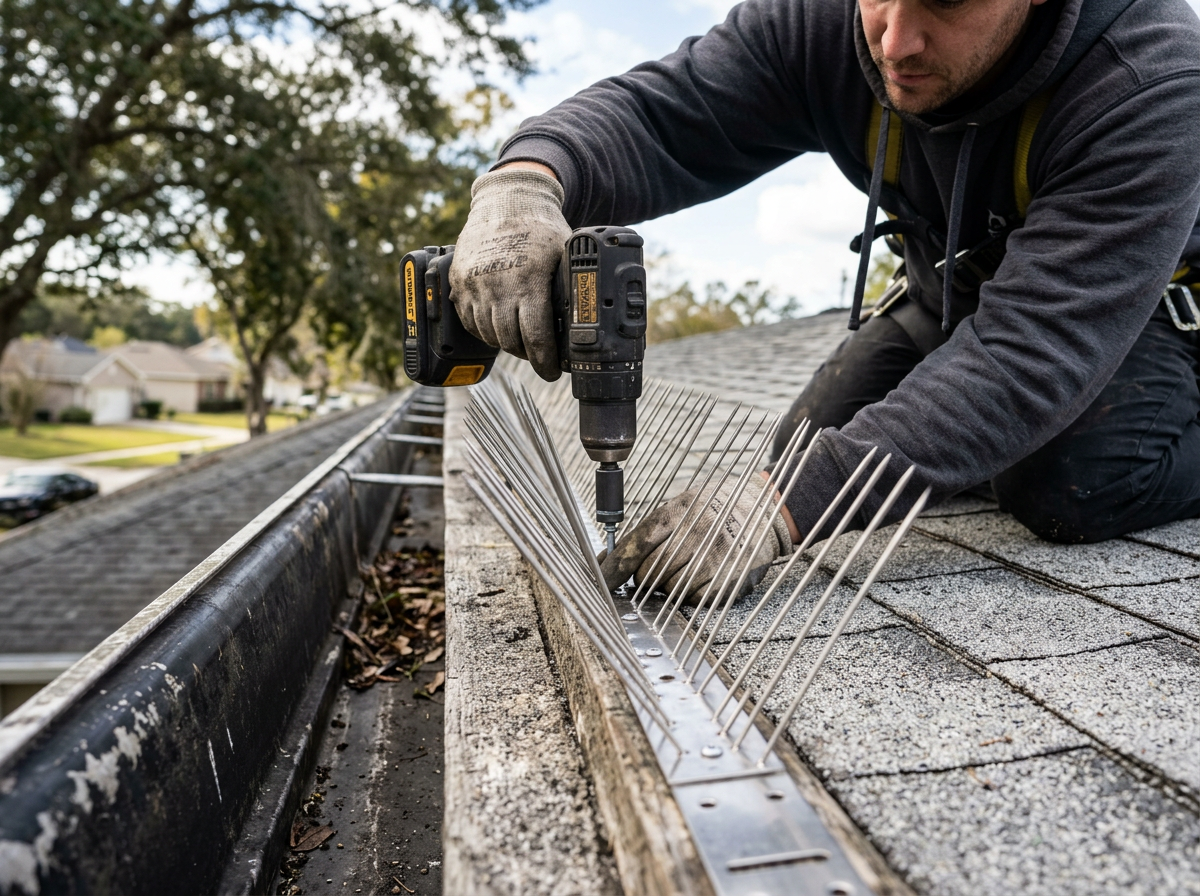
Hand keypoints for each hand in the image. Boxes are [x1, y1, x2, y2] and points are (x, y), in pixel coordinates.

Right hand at [448, 165, 570, 380]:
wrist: (505, 200)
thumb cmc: (540, 227)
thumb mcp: (565, 255)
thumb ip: (570, 288)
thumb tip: (588, 320)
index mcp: (529, 281)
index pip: (535, 337)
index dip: (544, 361)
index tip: (552, 372)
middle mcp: (498, 285)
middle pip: (510, 341)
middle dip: (527, 354)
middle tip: (539, 356)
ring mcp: (474, 284)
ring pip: (488, 334)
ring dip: (505, 343)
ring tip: (520, 341)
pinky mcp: (459, 282)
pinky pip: (468, 321)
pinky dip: (483, 330)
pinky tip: (498, 327)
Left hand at [600, 481, 792, 604]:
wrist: (768, 509)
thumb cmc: (717, 506)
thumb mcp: (685, 503)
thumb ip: (653, 529)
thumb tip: (612, 557)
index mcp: (681, 510)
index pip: (636, 543)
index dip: (614, 565)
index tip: (601, 580)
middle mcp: (698, 533)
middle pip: (649, 571)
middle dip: (643, 576)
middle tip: (654, 569)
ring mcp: (715, 558)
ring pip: (669, 589)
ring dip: (667, 586)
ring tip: (684, 567)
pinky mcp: (730, 580)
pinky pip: (693, 599)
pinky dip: (689, 594)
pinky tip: (701, 576)